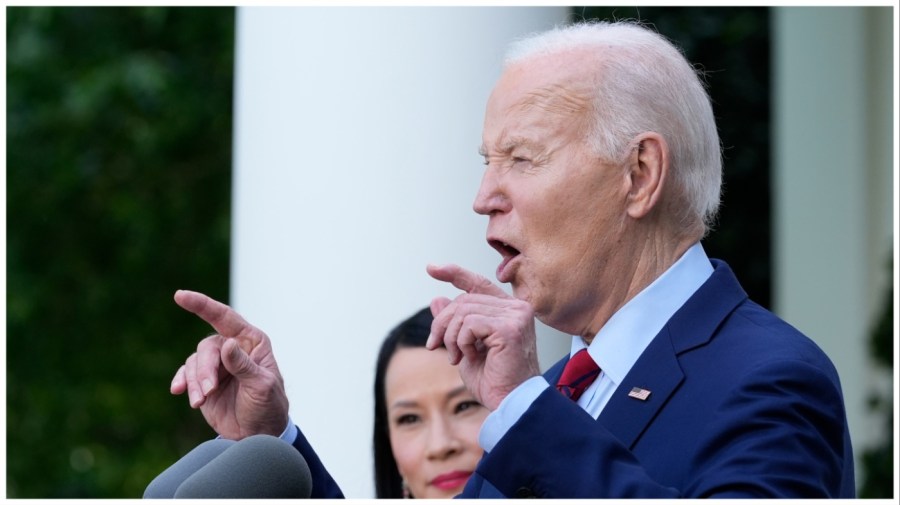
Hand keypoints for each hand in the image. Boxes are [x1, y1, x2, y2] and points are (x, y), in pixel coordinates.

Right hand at [169, 290, 288, 439]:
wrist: (258, 434)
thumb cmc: (268, 406)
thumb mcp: (262, 386)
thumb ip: (244, 366)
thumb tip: (227, 344)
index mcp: (252, 342)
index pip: (225, 318)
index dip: (203, 305)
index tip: (180, 296)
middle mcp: (233, 348)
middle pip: (207, 347)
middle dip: (204, 370)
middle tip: (207, 393)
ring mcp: (217, 364)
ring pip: (195, 361)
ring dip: (195, 382)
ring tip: (200, 401)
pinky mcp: (204, 381)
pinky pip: (186, 374)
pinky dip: (183, 382)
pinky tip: (179, 392)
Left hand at [426, 264, 540, 410]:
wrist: (509, 403)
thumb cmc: (493, 381)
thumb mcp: (465, 347)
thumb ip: (454, 323)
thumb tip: (437, 299)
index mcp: (509, 310)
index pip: (477, 283)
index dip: (453, 273)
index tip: (431, 268)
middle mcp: (516, 307)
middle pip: (462, 300)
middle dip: (442, 324)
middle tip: (437, 348)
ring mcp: (516, 315)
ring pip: (463, 310)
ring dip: (450, 336)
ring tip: (456, 357)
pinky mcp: (510, 327)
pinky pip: (469, 323)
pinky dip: (461, 341)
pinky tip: (470, 357)